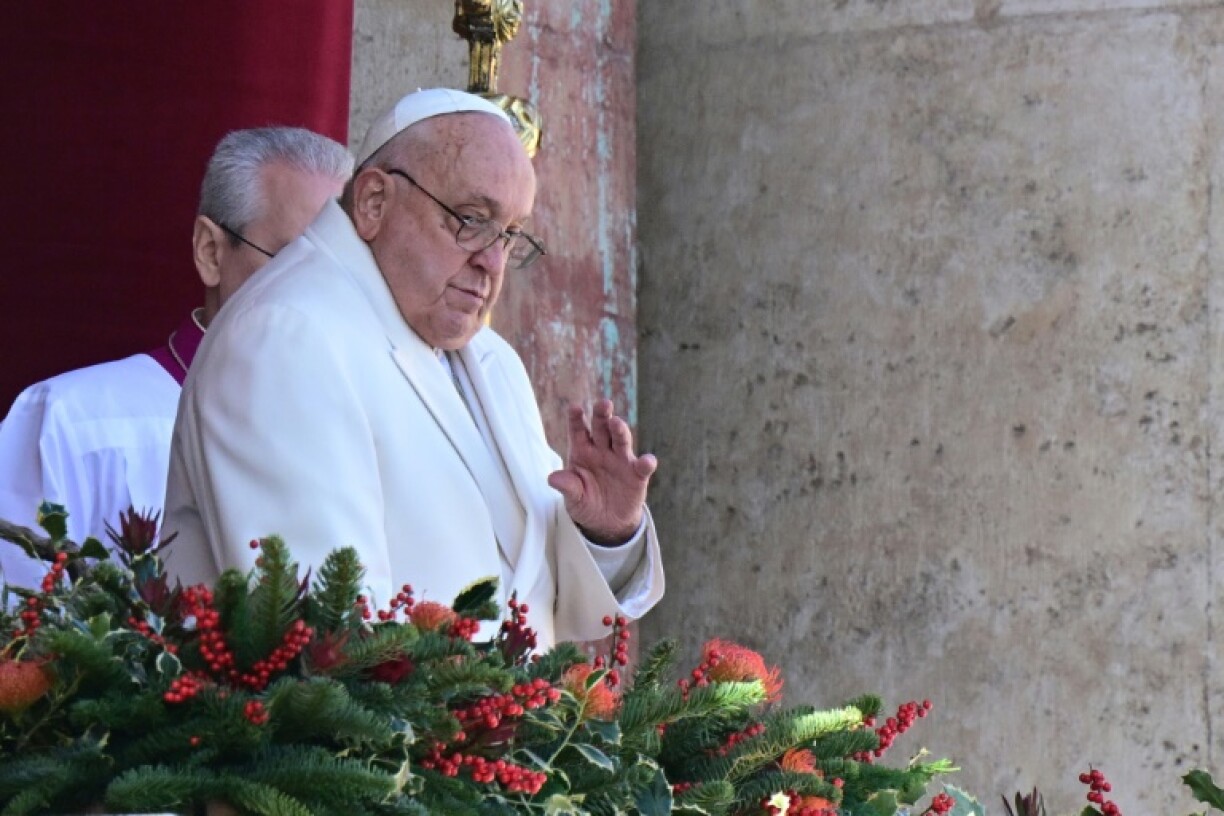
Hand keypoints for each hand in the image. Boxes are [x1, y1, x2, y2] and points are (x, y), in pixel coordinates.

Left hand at [547, 399, 657, 544]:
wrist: (606, 522)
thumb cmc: (585, 503)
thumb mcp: (573, 498)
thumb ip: (566, 486)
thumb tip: (552, 478)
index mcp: (582, 451)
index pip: (578, 430)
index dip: (576, 419)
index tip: (574, 408)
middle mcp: (602, 450)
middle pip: (601, 428)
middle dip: (602, 415)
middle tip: (603, 403)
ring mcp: (621, 460)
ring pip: (621, 440)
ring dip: (620, 430)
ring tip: (617, 423)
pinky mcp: (637, 474)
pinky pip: (643, 466)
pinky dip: (646, 463)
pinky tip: (647, 461)